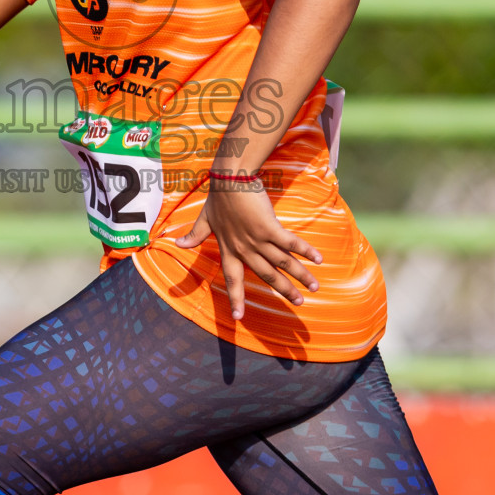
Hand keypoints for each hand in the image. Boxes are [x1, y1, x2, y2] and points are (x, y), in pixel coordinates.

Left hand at [174, 179, 322, 320]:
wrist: (230, 178)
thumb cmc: (219, 197)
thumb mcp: (205, 219)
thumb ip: (194, 235)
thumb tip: (176, 244)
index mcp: (229, 249)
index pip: (233, 279)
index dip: (235, 297)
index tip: (238, 317)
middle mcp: (244, 248)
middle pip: (267, 275)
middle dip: (285, 290)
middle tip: (299, 303)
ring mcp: (258, 239)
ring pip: (283, 262)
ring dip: (300, 276)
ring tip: (315, 287)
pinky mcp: (270, 226)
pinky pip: (291, 243)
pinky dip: (306, 251)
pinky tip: (319, 260)